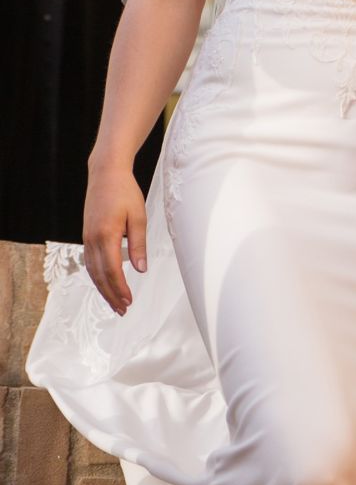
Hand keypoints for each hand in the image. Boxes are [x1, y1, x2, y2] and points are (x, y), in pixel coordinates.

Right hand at [83, 162, 147, 313]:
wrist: (105, 174)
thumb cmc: (125, 192)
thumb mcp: (138, 217)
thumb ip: (138, 245)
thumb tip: (141, 270)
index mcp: (106, 235)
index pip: (112, 271)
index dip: (120, 289)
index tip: (129, 302)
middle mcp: (92, 239)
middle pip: (100, 275)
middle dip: (111, 295)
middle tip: (123, 311)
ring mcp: (86, 238)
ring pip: (92, 271)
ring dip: (103, 289)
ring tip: (115, 303)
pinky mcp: (86, 235)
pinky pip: (90, 262)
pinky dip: (97, 276)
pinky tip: (105, 284)